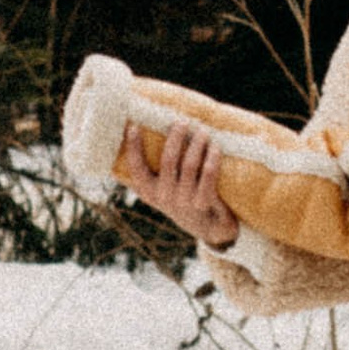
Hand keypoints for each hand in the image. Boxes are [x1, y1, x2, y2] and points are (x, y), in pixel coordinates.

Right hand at [117, 116, 236, 252]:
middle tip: (183, 122)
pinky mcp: (203, 203)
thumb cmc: (183, 196)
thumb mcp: (164, 187)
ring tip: (203, 132)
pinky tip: (215, 147)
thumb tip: (150, 128)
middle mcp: (163, 197)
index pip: (136, 168)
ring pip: (189, 165)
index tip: (134, 126)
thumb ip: (156, 167)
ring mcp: (183, 201)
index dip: (133, 147)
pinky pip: (208, 175)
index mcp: (148, 191)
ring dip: (197, 144)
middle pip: (168, 160)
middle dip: (176, 137)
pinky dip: (212, 157)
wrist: (207, 227)